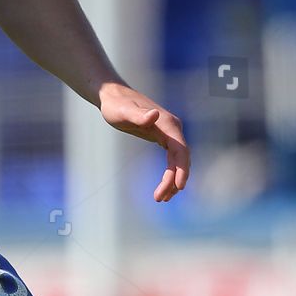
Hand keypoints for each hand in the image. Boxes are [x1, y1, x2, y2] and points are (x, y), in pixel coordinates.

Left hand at [99, 83, 189, 201]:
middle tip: (160, 199)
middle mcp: (172, 128)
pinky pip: (172, 159)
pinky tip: (164, 187)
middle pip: (181, 158)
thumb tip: (154, 115)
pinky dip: (170, 173)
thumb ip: (137, 115)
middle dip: (174, 180)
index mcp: (167, 123)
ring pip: (178, 161)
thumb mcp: (123, 111)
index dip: (182, 169)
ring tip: (161, 198)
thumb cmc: (116, 105)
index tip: (179, 186)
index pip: (181, 150)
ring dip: (173, 180)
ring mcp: (169, 133)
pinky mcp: (163, 137)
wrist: (114, 96)